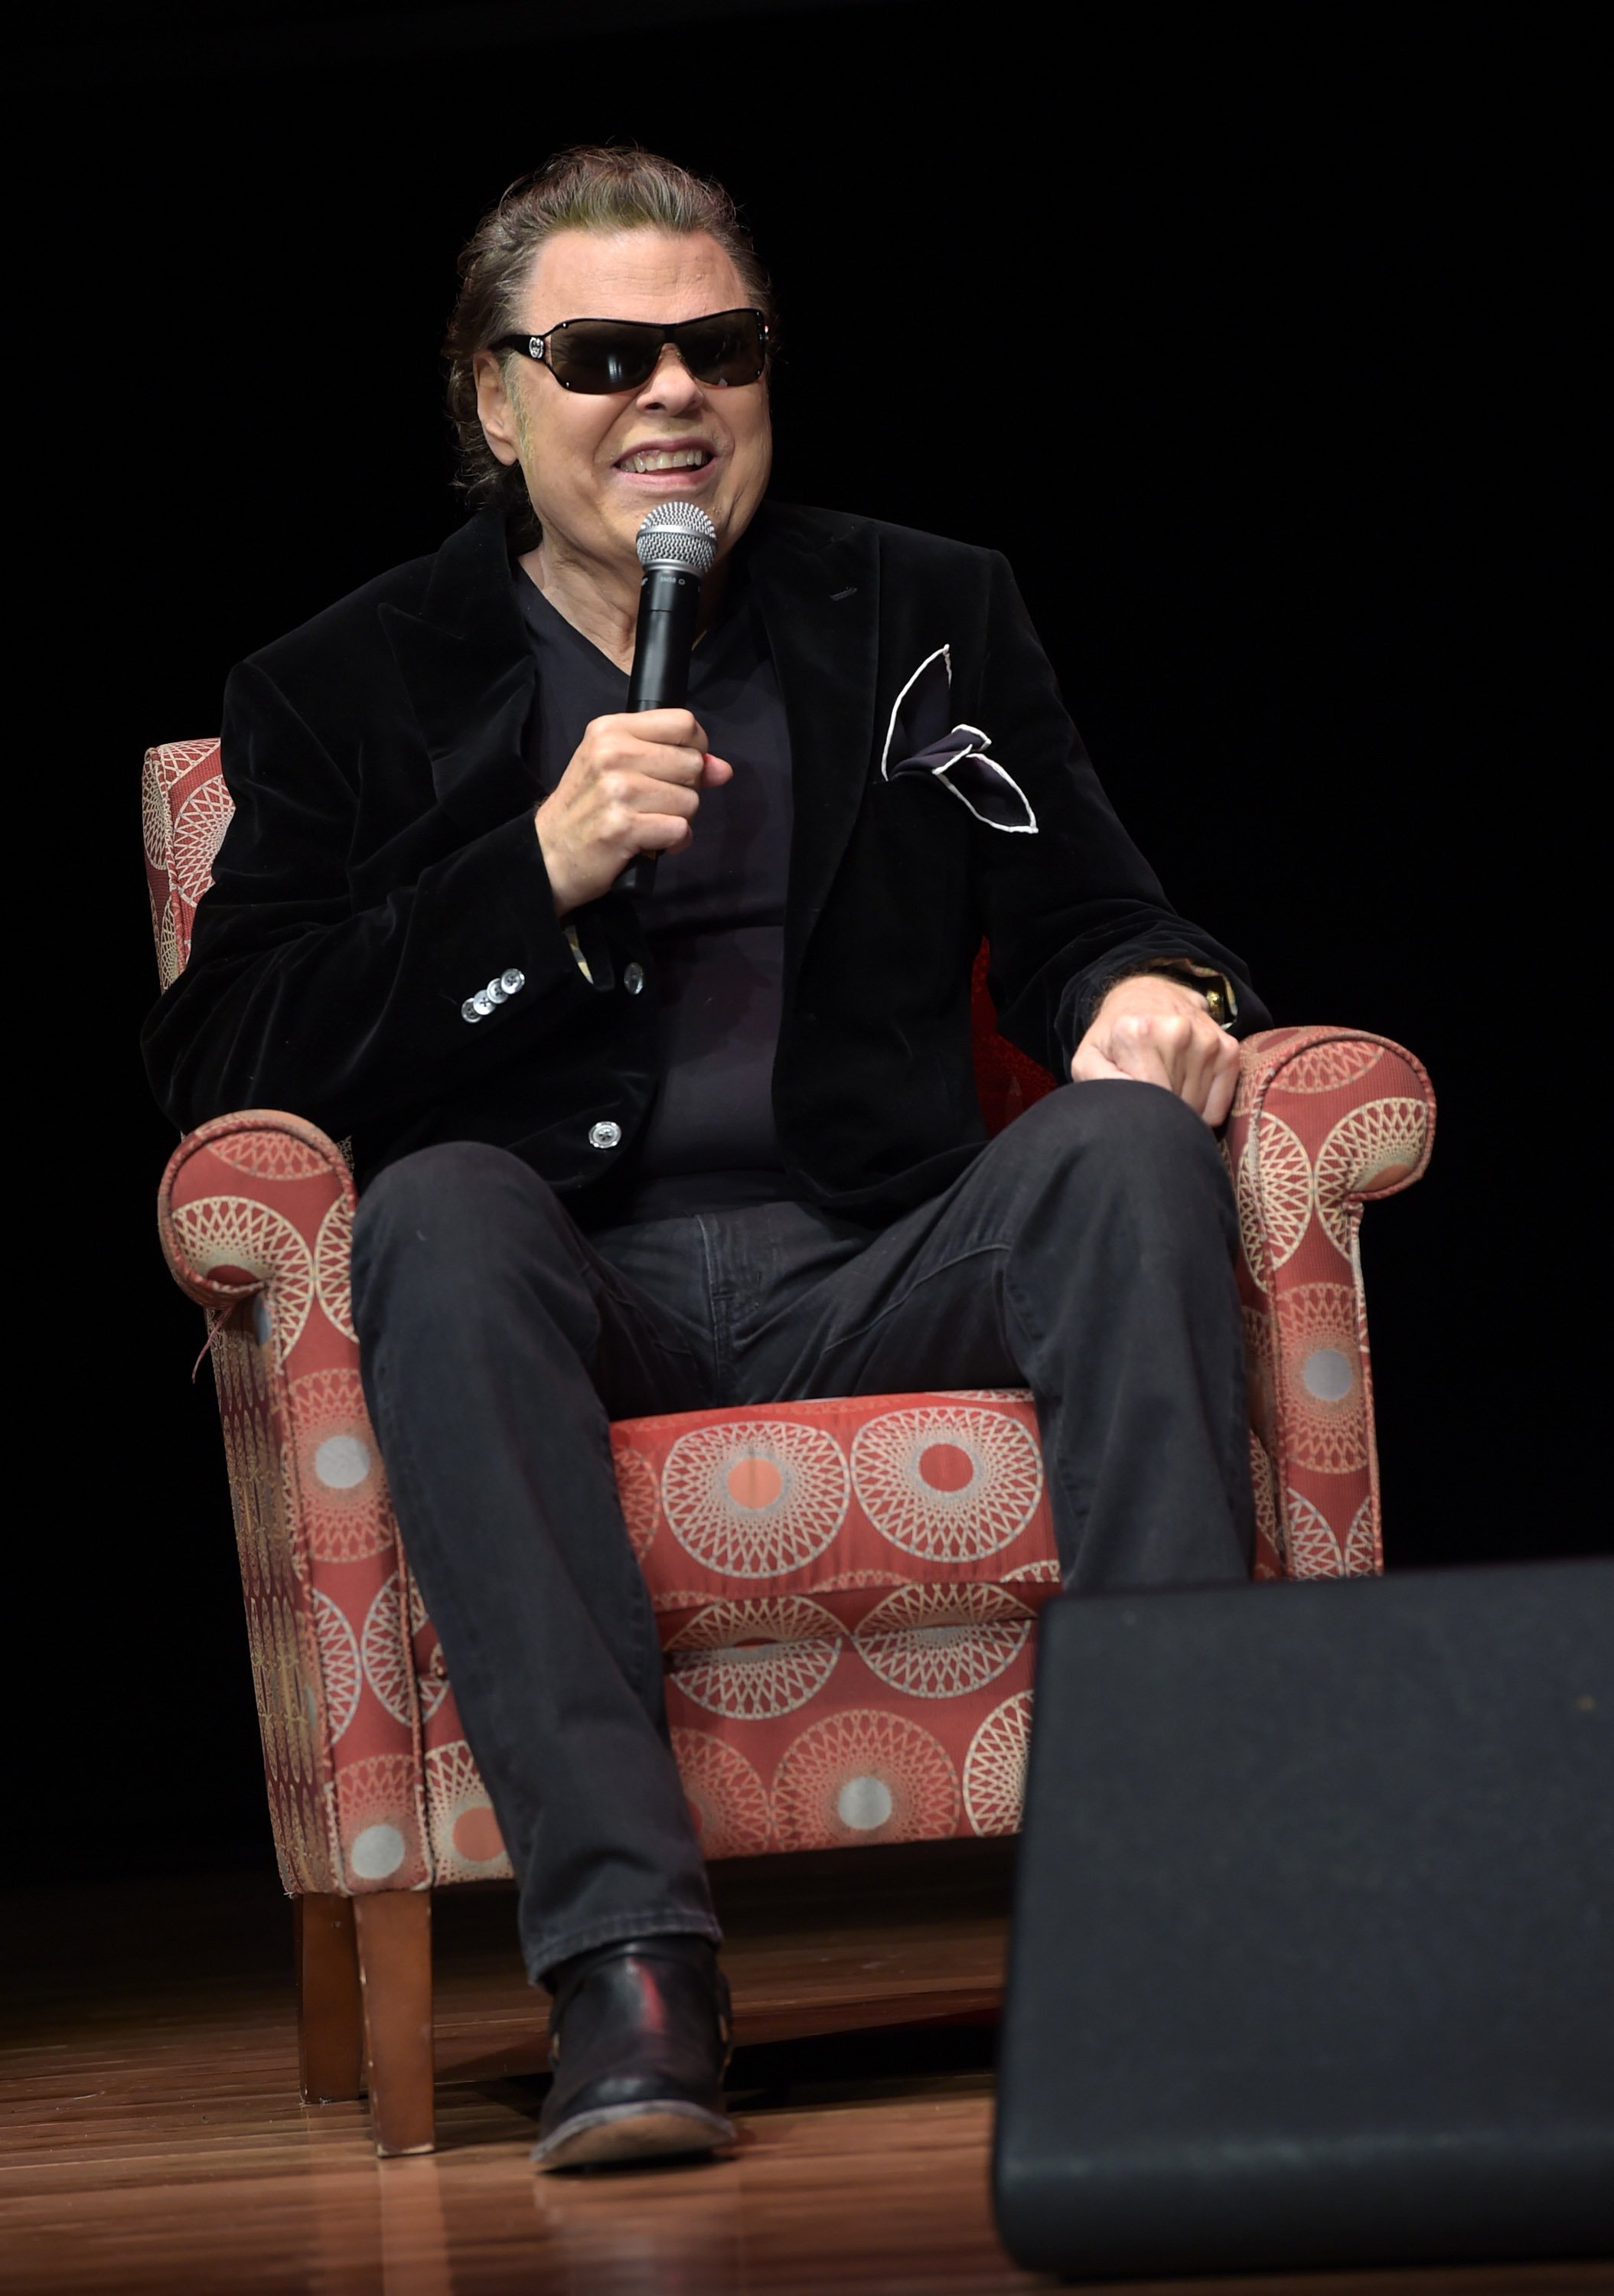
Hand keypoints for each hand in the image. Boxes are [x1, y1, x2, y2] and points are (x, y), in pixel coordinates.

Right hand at [534, 708, 732, 915]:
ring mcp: (618, 790)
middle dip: (685, 789)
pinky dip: (672, 843)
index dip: (695, 748)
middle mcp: (613, 753)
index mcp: (611, 729)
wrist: (548, 854)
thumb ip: (671, 759)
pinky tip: (650, 843)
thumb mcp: (618, 767)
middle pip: (692, 763)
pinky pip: (680, 830)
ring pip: (690, 800)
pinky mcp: (624, 827)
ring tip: (649, 823)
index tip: (679, 768)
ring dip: (678, 819)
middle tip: (655, 803)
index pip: (683, 723)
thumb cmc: (587, 808)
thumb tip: (723, 769)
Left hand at [1071, 973, 1239, 1126]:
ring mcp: (1207, 1039)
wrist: (1144, 996)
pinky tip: (1185, 1085)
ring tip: (1163, 1082)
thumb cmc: (1114, 1036)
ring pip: (1198, 1110)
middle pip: (1175, 1107)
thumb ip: (1097, 1083)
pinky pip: (1219, 1106)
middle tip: (1147, 1090)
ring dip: (1181, 1108)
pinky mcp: (1228, 1048)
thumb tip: (1128, 1109)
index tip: (1136, 1107)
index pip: (1151, 1100)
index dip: (1143, 1114)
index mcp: (1138, 1034)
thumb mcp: (1089, 1058)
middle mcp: (1177, 1032)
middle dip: (1161, 1111)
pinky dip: (1203, 1107)